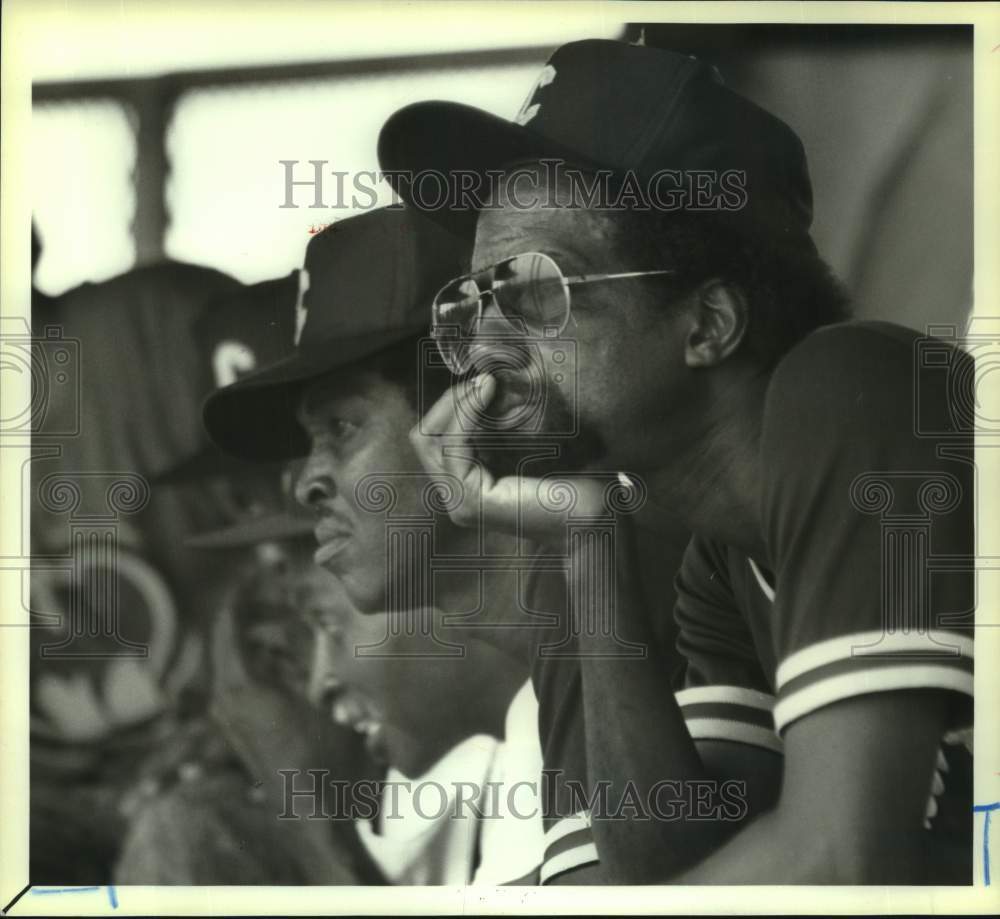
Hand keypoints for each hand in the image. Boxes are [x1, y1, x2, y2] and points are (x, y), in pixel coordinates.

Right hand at [410, 374, 637, 545]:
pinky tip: (488, 393)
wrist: (598, 518)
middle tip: (483, 381)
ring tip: (486, 384)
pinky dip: (466, 413)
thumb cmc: (576, 483)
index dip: (452, 405)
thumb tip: (494, 380)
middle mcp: (456, 498)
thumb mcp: (533, 447)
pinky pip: (453, 446)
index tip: (486, 380)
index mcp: (467, 486)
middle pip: (423, 437)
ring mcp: (460, 502)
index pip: (433, 439)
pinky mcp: (472, 500)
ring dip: (456, 403)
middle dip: (448, 401)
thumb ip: (507, 426)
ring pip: (429, 439)